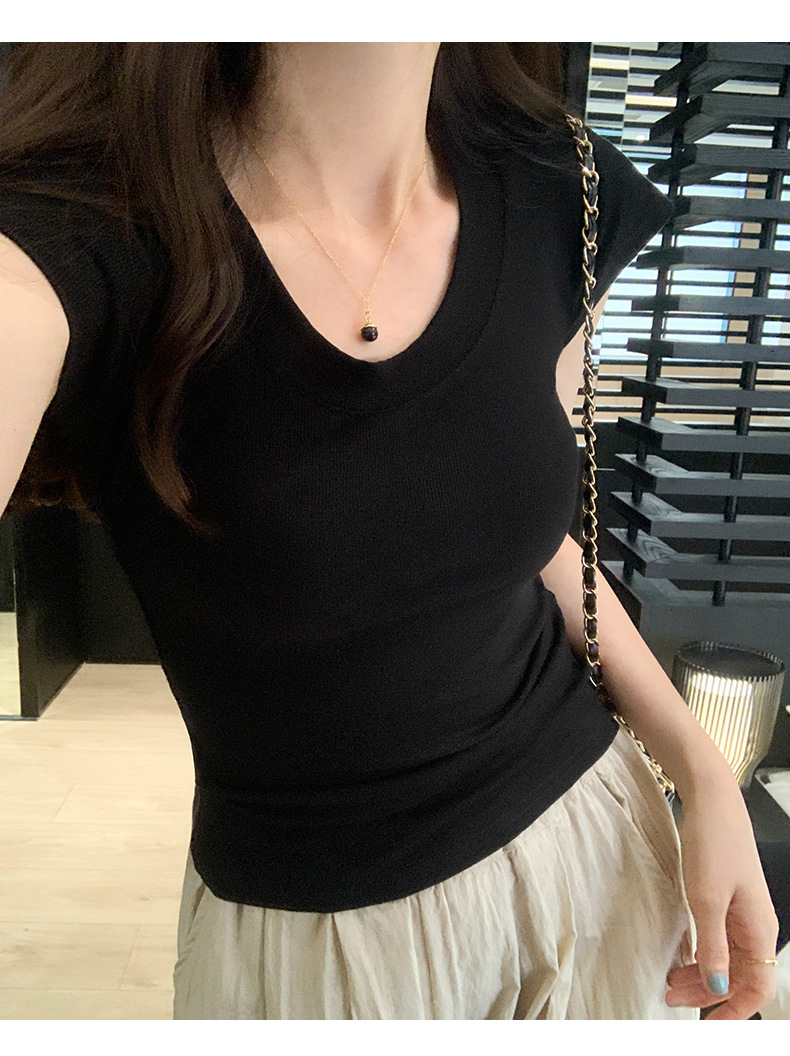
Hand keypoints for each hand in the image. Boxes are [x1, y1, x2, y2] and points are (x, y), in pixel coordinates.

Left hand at [664, 778, 779, 1018]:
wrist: (711, 801)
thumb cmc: (714, 843)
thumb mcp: (706, 899)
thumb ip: (712, 946)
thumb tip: (716, 987)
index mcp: (759, 930)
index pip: (757, 988)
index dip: (734, 1011)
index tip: (708, 1024)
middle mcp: (755, 925)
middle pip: (739, 976)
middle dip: (708, 993)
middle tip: (672, 999)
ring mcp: (741, 911)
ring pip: (726, 957)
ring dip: (701, 973)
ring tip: (670, 980)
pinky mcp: (726, 898)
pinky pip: (718, 937)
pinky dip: (700, 951)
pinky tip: (680, 953)